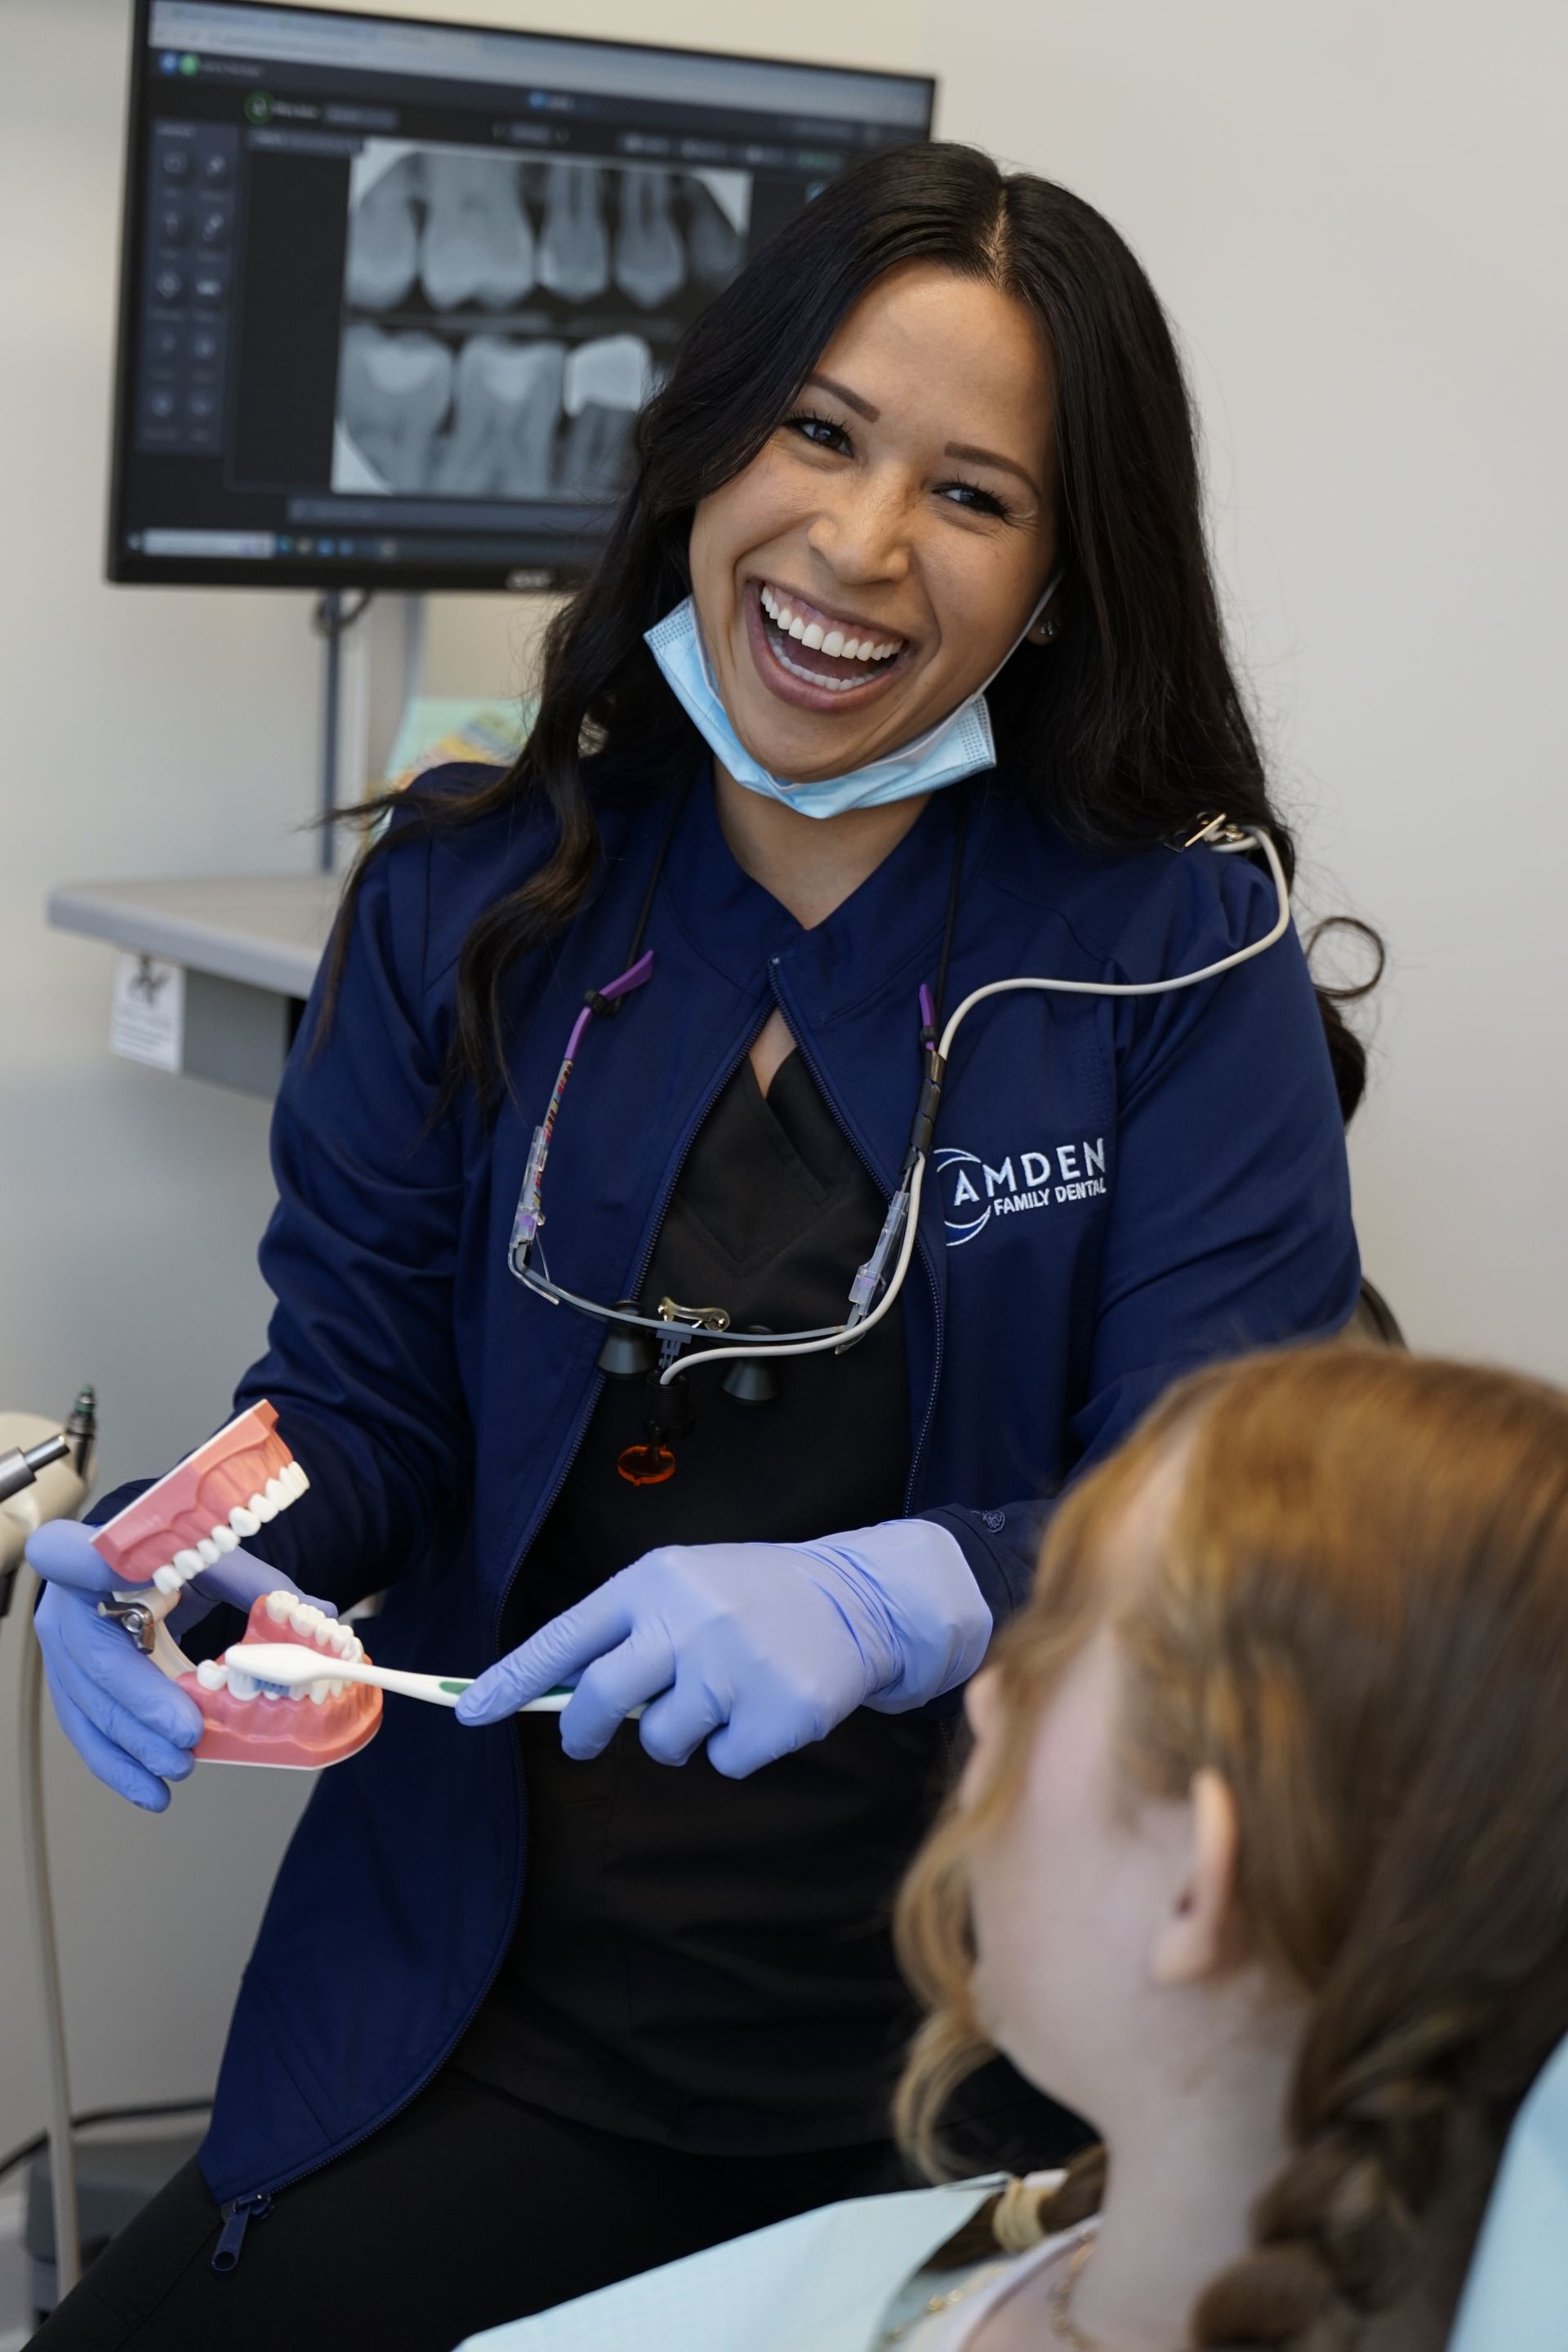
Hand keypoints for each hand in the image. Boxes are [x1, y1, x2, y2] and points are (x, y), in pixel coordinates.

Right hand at [27, 1519, 332, 1812]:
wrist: (137, 1572)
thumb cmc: (176, 1560)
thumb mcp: (215, 1563)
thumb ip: (262, 1588)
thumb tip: (322, 1617)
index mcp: (95, 1553)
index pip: (72, 1552)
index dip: (86, 1563)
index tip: (119, 1570)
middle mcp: (68, 1604)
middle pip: (95, 1659)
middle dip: (142, 1706)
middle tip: (186, 1736)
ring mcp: (62, 1652)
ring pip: (87, 1707)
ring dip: (133, 1747)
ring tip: (176, 1770)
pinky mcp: (71, 1689)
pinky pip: (88, 1732)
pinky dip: (119, 1764)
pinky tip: (149, 1788)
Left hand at [455, 1520, 989, 1778]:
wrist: (859, 1596)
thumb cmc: (752, 1596)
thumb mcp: (685, 1587)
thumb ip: (626, 1633)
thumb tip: (555, 1698)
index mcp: (656, 1581)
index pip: (567, 1636)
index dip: (513, 1679)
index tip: (468, 1714)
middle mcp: (691, 1618)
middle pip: (601, 1699)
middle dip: (582, 1729)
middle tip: (588, 1736)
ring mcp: (736, 1667)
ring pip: (661, 1740)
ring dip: (679, 1733)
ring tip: (720, 1694)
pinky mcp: (777, 1713)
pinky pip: (722, 1763)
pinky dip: (735, 1749)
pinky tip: (762, 1708)